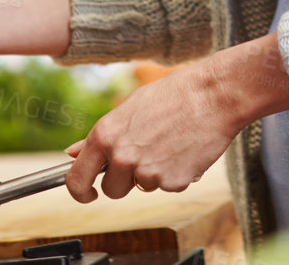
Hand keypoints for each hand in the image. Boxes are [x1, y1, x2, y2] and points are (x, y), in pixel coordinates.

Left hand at [63, 32, 288, 200]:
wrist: (215, 94)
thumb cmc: (175, 94)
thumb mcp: (130, 108)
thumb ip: (101, 136)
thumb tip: (73, 153)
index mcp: (105, 135)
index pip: (76, 180)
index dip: (80, 192)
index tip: (88, 193)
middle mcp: (122, 157)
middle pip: (113, 190)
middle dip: (126, 180)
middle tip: (147, 154)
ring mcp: (147, 172)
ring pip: (143, 186)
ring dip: (154, 173)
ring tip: (171, 144)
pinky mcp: (172, 182)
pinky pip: (168, 186)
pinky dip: (177, 174)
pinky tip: (185, 150)